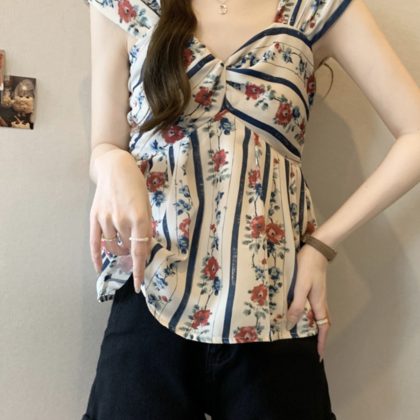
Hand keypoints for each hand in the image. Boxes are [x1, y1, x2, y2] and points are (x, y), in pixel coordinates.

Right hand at [89, 148, 152, 292]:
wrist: (115, 168)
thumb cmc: (136, 185)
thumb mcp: (147, 205)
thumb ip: (145, 227)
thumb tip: (143, 249)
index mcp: (138, 218)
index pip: (139, 252)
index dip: (139, 270)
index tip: (139, 285)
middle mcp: (121, 221)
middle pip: (127, 250)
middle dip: (133, 255)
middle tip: (136, 252)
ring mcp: (105, 219)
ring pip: (113, 247)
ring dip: (120, 252)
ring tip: (125, 248)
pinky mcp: (94, 217)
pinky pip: (94, 242)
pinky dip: (96, 257)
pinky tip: (99, 267)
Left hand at [285, 243, 331, 361]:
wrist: (316, 249)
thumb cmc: (307, 267)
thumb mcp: (300, 287)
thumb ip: (296, 306)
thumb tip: (291, 325)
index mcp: (319, 303)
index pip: (323, 327)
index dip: (321, 342)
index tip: (319, 356)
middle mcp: (321, 301)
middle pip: (323, 323)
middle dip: (319, 336)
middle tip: (313, 347)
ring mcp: (319, 294)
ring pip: (319, 314)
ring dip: (315, 326)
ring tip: (306, 333)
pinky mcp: (315, 287)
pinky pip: (315, 306)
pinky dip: (311, 314)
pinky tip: (302, 311)